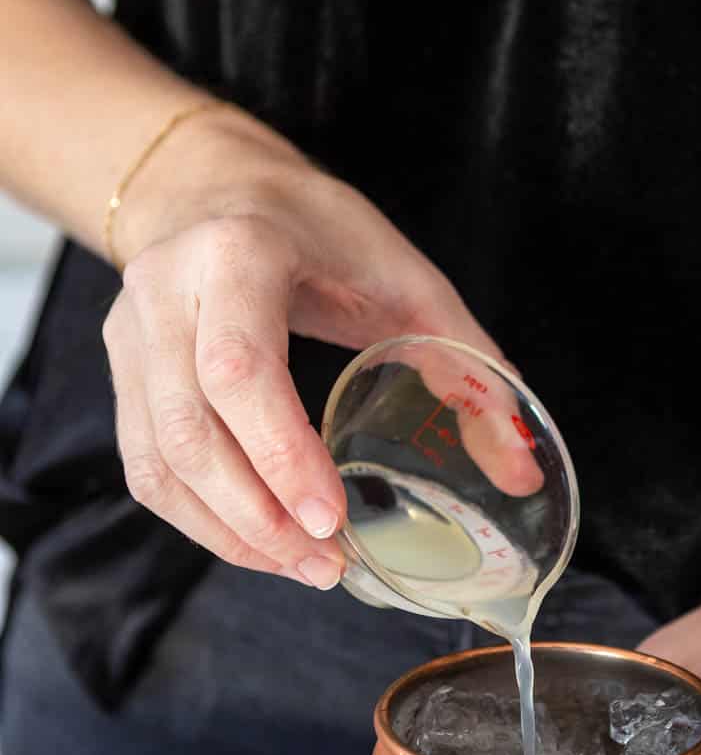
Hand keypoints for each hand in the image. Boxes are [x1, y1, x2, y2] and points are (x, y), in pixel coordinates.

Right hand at [102, 106, 508, 587]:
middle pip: (189, 430)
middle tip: (327, 565)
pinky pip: (147, 465)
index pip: (238, 370)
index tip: (332, 519)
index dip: (280, 454)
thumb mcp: (408, 277)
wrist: (219, 187)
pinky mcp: (120, 370)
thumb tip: (524, 466)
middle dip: (258, 516)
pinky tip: (260, 543)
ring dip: (230, 531)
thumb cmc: (320, 231)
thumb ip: (468, 366)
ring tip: (304, 567)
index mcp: (237, 254)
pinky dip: (201, 518)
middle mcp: (165, 291)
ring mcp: (130, 333)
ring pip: (158, 460)